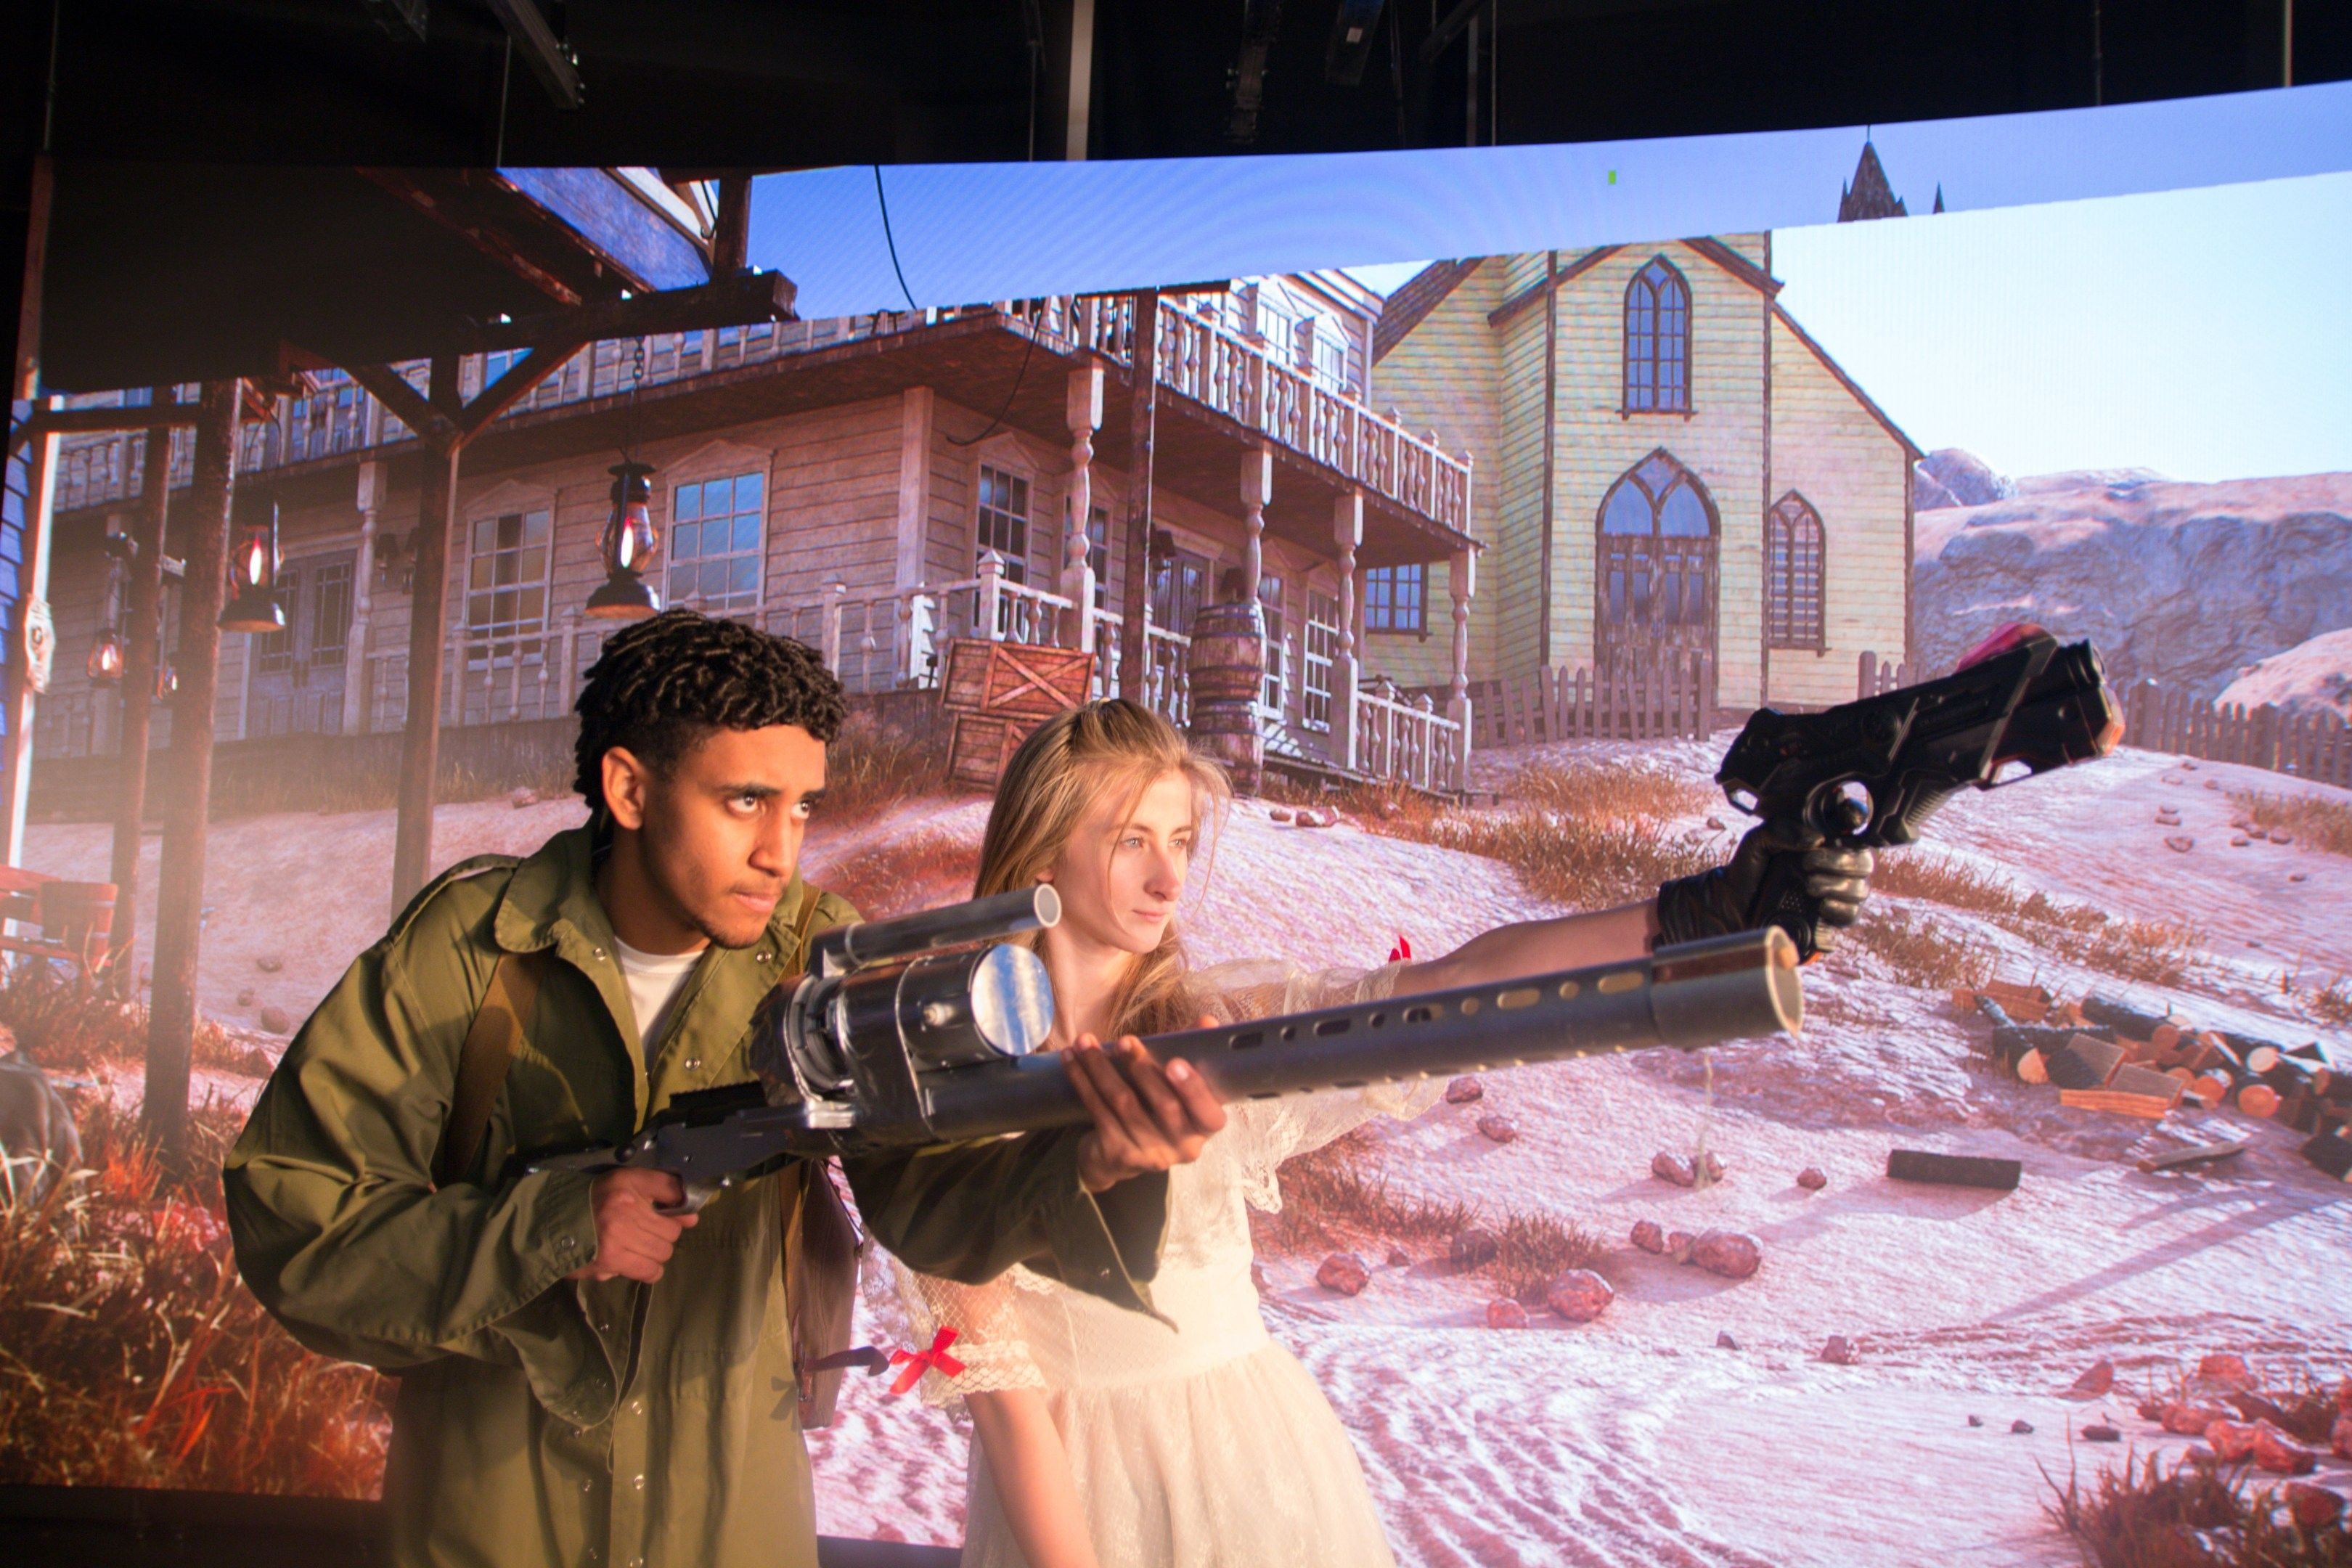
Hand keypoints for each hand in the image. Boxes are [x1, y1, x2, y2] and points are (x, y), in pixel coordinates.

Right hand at [566, 1167, 698, 1283]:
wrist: (549, 1225)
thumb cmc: (590, 1204)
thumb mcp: (621, 1185)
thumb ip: (658, 1193)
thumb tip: (692, 1219)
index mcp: (626, 1182)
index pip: (671, 1188)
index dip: (679, 1207)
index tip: (677, 1215)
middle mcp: (625, 1206)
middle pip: (671, 1229)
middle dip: (663, 1234)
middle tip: (645, 1234)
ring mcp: (618, 1235)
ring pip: (663, 1251)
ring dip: (654, 1253)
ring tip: (636, 1248)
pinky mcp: (611, 1259)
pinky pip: (649, 1270)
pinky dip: (648, 1270)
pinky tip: (636, 1264)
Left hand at [1066, 1021, 1227, 1193]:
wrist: (1123, 1156)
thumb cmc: (1159, 1109)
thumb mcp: (1180, 1086)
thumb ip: (1195, 1054)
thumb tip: (1207, 1021)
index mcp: (1204, 1127)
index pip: (1209, 1113)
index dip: (1193, 1089)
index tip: (1175, 1062)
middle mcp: (1182, 1147)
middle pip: (1163, 1106)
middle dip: (1141, 1068)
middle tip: (1124, 1041)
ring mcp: (1148, 1154)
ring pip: (1123, 1104)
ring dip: (1101, 1068)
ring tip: (1086, 1042)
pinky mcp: (1116, 1152)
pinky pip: (1097, 1110)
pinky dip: (1082, 1080)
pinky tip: (1070, 1058)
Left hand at [1655, 817, 1873, 954]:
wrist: (1732, 909)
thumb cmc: (1747, 872)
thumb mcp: (1757, 842)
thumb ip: (1781, 829)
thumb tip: (1816, 839)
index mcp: (1820, 844)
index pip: (1854, 829)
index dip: (1855, 824)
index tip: (1837, 832)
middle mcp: (1833, 867)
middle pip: (1863, 861)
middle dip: (1841, 862)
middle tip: (1808, 865)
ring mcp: (1835, 893)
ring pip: (1860, 888)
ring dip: (1839, 885)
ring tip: (1809, 886)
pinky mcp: (1831, 920)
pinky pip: (1852, 915)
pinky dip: (1841, 909)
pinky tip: (1822, 905)